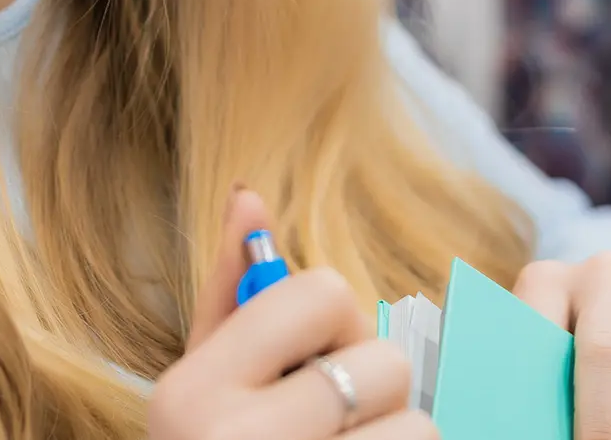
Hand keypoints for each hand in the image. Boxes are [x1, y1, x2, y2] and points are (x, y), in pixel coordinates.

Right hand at [148, 190, 429, 439]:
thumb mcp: (202, 387)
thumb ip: (228, 298)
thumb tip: (247, 194)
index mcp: (189, 396)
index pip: (324, 292)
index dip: (334, 325)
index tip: (307, 367)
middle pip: (386, 365)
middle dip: (376, 394)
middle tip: (335, 428)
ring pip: (420, 430)